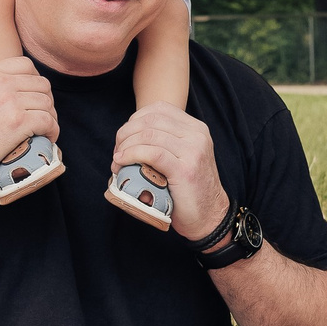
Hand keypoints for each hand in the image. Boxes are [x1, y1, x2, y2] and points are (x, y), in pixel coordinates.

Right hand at [0, 57, 55, 189]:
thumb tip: (18, 92)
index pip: (25, 65)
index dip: (35, 83)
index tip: (33, 99)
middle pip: (41, 84)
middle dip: (46, 102)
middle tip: (42, 118)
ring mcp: (9, 100)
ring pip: (47, 103)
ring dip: (50, 118)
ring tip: (44, 131)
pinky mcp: (18, 122)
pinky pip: (48, 121)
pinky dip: (52, 131)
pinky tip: (47, 139)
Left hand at [110, 101, 227, 240]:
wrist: (209, 216)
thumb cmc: (189, 190)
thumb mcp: (182, 157)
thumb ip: (166, 142)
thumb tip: (129, 135)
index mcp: (196, 128)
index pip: (158, 109)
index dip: (134, 120)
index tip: (124, 138)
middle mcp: (197, 135)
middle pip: (150, 120)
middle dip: (126, 133)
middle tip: (117, 151)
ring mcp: (193, 151)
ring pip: (148, 135)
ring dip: (125, 146)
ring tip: (117, 161)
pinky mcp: (185, 169)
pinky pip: (152, 153)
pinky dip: (131, 155)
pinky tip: (122, 162)